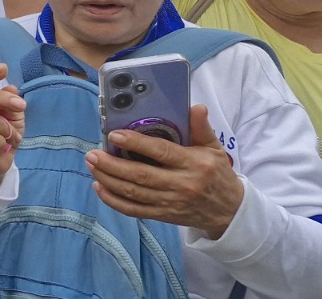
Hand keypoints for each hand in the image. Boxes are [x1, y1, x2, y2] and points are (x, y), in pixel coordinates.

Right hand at [0, 64, 25, 190]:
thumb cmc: (3, 135)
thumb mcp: (13, 117)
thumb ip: (11, 103)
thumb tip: (12, 87)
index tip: (3, 68)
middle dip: (1, 99)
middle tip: (21, 105)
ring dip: (6, 129)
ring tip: (11, 137)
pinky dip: (0, 142)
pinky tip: (2, 146)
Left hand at [86, 105, 243, 238]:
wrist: (230, 211)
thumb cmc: (217, 174)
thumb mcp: (214, 149)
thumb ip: (201, 128)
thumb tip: (195, 107)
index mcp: (193, 164)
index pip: (161, 152)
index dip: (136, 142)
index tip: (114, 134)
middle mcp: (181, 184)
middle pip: (140, 175)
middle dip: (112, 164)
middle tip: (92, 153)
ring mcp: (171, 202)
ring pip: (133, 193)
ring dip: (108, 179)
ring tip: (91, 165)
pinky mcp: (164, 215)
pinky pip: (134, 210)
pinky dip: (114, 200)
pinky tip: (100, 187)